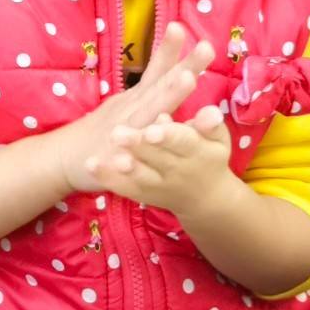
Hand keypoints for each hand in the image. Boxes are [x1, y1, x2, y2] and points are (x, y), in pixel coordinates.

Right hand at [52, 22, 214, 193]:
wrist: (61, 156)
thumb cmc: (100, 130)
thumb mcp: (126, 102)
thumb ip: (153, 85)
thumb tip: (179, 65)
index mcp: (136, 99)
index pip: (157, 71)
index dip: (170, 49)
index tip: (184, 25)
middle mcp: (131, 110)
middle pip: (162, 86)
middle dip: (184, 67)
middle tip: (207, 48)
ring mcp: (121, 133)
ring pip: (148, 113)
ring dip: (167, 95)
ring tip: (187, 79)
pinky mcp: (111, 159)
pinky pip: (127, 152)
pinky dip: (136, 145)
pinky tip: (152, 137)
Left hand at [86, 105, 233, 214]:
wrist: (204, 197)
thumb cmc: (209, 157)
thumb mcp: (218, 140)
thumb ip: (210, 125)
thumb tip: (210, 111)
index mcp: (197, 153)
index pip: (183, 142)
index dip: (169, 134)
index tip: (156, 124)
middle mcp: (177, 171)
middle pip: (156, 157)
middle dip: (138, 146)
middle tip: (118, 133)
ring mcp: (158, 184)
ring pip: (140, 176)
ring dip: (124, 167)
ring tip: (109, 155)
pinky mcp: (142, 193)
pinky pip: (124, 187)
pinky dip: (107, 177)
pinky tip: (91, 164)